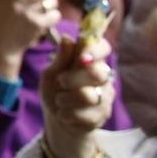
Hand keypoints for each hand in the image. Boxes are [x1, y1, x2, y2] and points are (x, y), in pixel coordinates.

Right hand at [0, 0, 61, 81]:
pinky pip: (55, 15)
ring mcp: (29, 12)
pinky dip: (54, 18)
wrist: (1, 46)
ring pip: (52, 2)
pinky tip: (47, 22)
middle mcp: (18, 0)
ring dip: (52, 6)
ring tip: (46, 12)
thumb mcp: (3, 4)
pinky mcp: (37, 24)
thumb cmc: (2, 24)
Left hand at [39, 32, 113, 157]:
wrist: (58, 118)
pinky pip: (86, 114)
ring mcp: (106, 96)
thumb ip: (61, 59)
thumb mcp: (50, 73)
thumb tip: (67, 38)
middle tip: (60, 82)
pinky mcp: (103, 115)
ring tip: (59, 101)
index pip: (103, 47)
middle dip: (73, 78)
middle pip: (97, 72)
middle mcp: (103, 76)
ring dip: (65, 99)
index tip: (82, 57)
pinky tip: (65, 114)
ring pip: (89, 95)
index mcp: (89, 61)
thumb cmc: (54, 90)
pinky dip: (68, 115)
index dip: (96, 49)